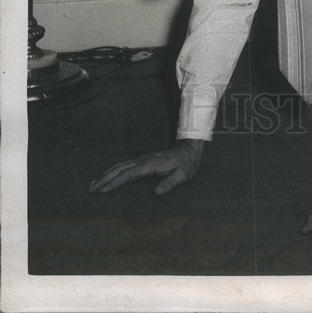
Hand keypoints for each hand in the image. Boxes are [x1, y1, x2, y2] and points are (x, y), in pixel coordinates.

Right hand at [88, 139, 203, 195]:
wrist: (188, 150)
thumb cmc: (186, 165)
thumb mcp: (182, 175)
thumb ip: (170, 184)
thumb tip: (155, 193)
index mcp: (150, 165)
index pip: (129, 174)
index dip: (116, 182)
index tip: (103, 190)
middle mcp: (143, 160)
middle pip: (119, 169)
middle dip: (104, 179)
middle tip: (91, 189)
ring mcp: (142, 159)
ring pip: (119, 166)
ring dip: (105, 174)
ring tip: (93, 184)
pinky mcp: (142, 160)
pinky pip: (123, 165)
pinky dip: (112, 170)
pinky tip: (107, 175)